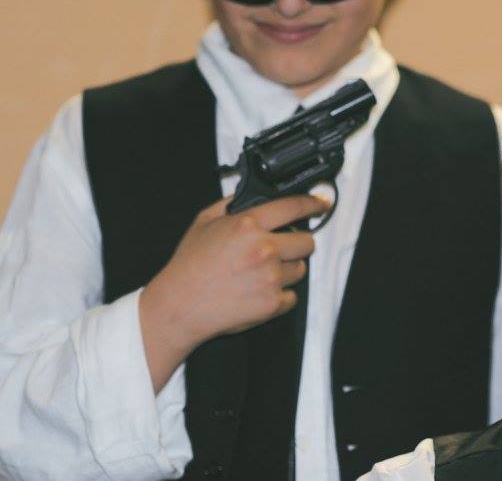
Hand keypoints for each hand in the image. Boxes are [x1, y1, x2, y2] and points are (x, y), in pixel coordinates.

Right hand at [138, 194, 325, 391]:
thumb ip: (232, 204)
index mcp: (248, 225)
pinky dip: (280, 295)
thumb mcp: (204, 221)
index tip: (321, 203)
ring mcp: (271, 278)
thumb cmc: (189, 266)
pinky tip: (258, 291)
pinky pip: (291, 296)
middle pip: (307, 242)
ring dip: (287, 269)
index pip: (293, 207)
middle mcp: (263, 250)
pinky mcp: (272, 303)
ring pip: (301, 269)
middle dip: (297, 243)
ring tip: (260, 273)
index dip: (312, 203)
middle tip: (281, 248)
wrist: (180, 306)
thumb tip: (253, 196)